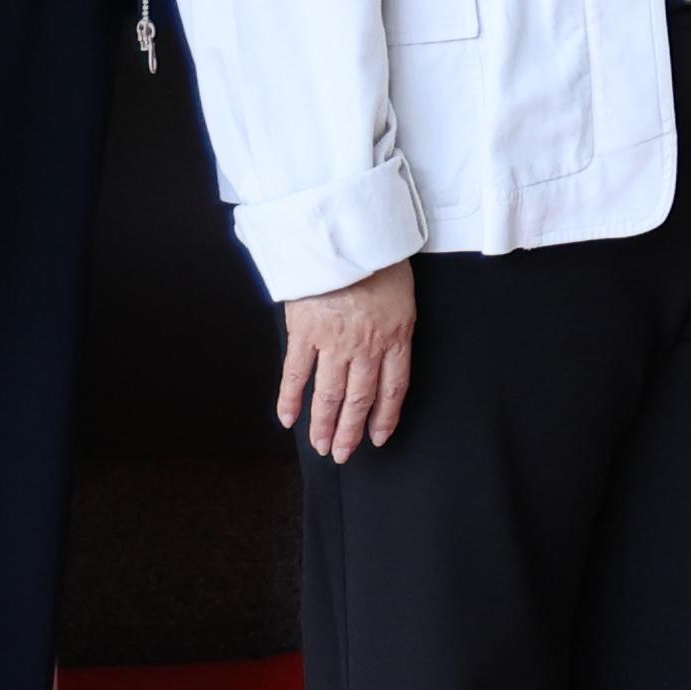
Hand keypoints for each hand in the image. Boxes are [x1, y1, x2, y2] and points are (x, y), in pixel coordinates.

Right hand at [279, 258, 414, 462]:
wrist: (348, 234)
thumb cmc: (378, 257)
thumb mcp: (402, 294)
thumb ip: (394, 326)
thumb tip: (385, 349)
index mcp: (396, 336)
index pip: (394, 388)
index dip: (385, 417)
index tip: (378, 437)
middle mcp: (367, 346)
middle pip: (360, 399)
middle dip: (351, 431)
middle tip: (343, 454)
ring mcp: (335, 342)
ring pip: (330, 395)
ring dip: (324, 425)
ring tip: (320, 446)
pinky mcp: (305, 333)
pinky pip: (296, 374)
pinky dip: (291, 399)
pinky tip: (288, 418)